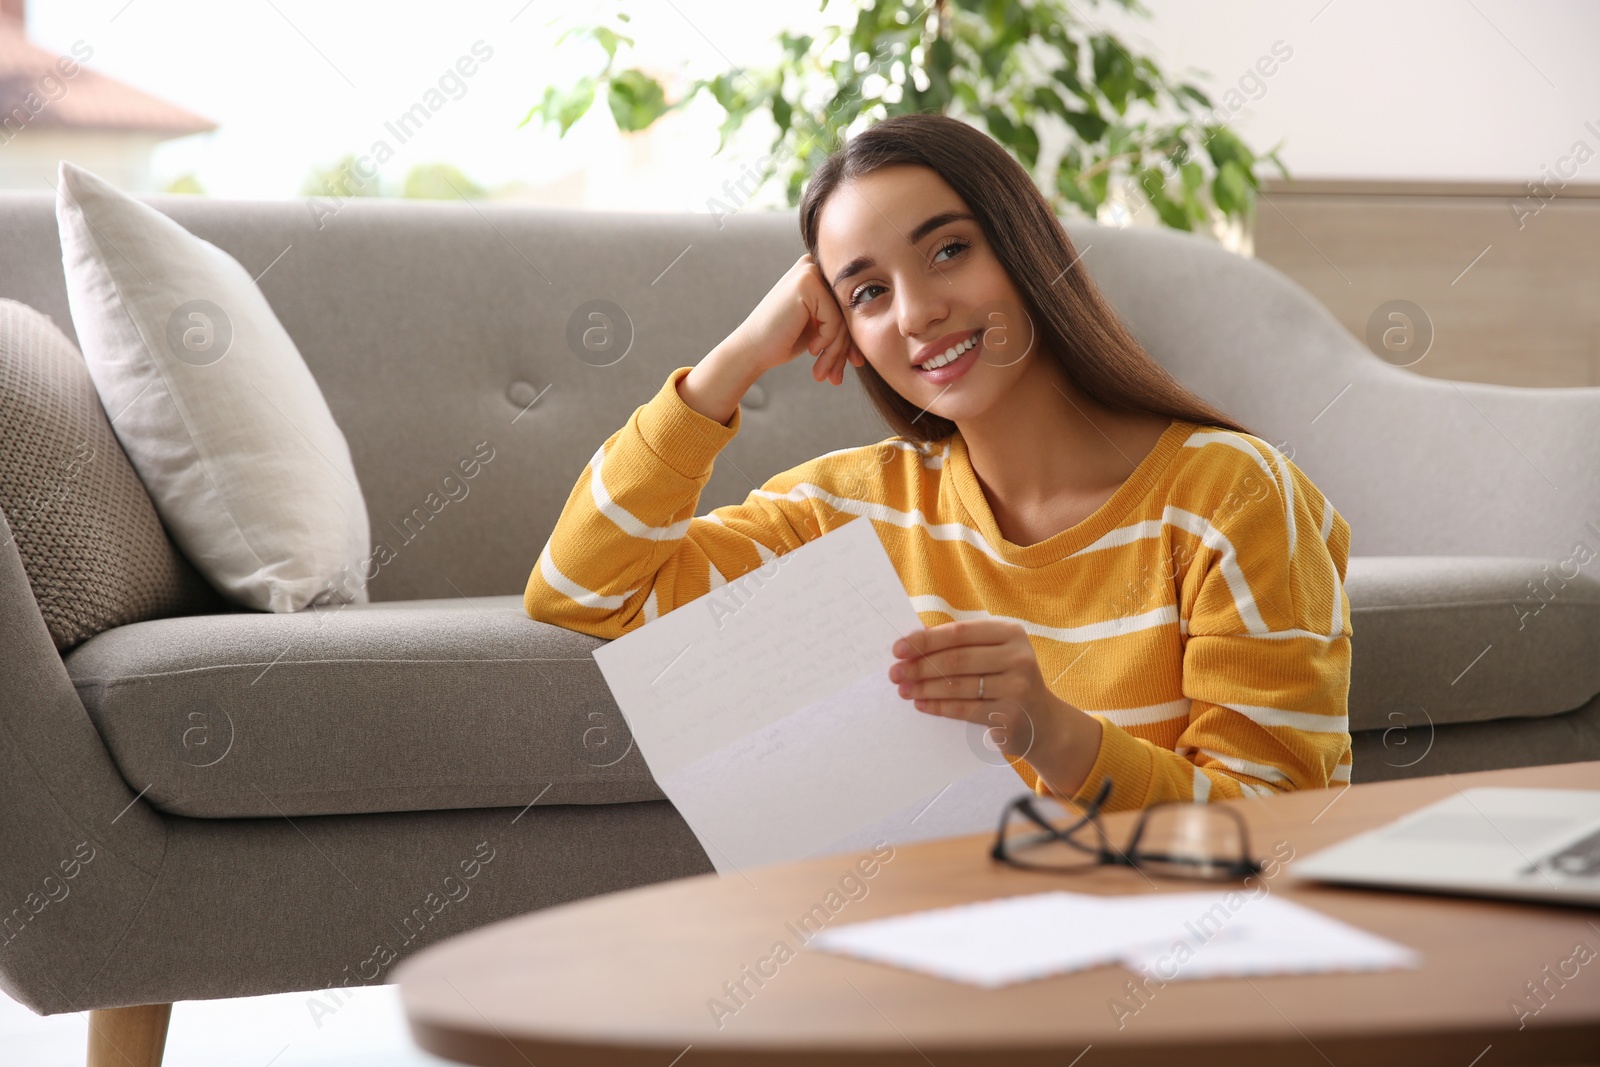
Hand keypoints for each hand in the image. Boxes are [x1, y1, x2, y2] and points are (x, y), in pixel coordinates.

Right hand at [679, 254, 864, 422]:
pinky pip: (834, 319)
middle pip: (849, 311)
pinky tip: (811, 351)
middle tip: (836, 377)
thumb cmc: (784, 340)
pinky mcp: (806, 283)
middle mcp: (814, 266)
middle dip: (845, 348)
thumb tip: (881, 325)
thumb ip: (844, 318)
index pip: (850, 306)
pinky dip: (826, 341)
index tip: (851, 364)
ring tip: (824, 373)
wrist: (752, 350)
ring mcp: (810, 271)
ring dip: (836, 351)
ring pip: (843, 317)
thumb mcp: (821, 326)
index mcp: (819, 273)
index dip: (852, 338)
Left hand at [887, 619, 1102, 796]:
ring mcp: (1017, 687)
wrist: (1042, 721)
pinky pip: (964, 709)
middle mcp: (1018, 656)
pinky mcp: (1010, 715)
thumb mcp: (994, 653)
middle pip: (956, 659)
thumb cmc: (1007, 679)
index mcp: (1011, 632)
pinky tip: (921, 704)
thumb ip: (961, 644)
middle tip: (895, 672)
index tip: (898, 648)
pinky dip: (938, 706)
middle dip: (919, 666)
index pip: (959, 632)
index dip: (925, 640)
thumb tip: (912, 642)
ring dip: (924, 688)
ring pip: (957, 686)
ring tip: (903, 689)